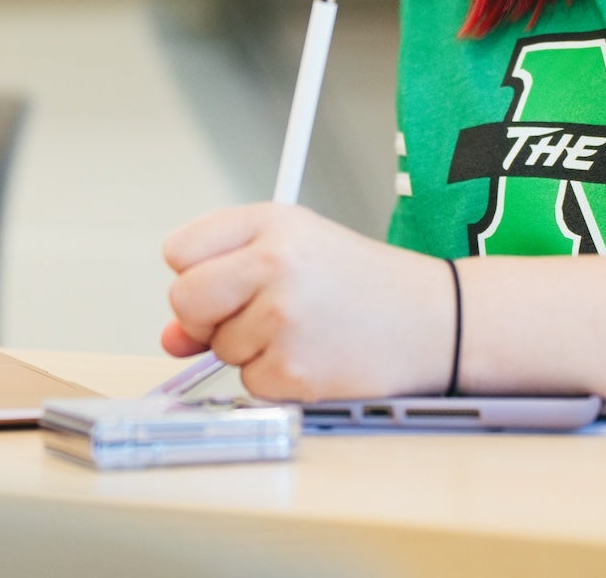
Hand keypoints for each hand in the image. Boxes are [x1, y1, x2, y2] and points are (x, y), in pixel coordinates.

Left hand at [160, 203, 454, 401]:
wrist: (435, 320)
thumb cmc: (361, 282)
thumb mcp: (294, 252)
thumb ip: (223, 281)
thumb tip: (171, 337)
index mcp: (271, 222)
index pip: (179, 251)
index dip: (196, 272)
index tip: (224, 281)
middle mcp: (273, 263)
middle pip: (183, 300)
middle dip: (204, 318)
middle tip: (250, 314)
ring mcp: (283, 319)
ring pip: (218, 348)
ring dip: (251, 349)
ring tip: (305, 328)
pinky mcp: (294, 370)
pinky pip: (249, 384)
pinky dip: (276, 379)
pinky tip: (316, 356)